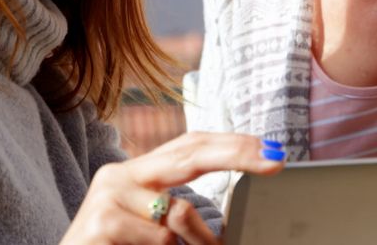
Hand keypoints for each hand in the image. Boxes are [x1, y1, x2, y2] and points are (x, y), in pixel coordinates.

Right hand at [60, 132, 284, 244]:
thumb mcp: (152, 230)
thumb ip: (179, 213)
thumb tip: (228, 222)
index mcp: (137, 173)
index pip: (189, 144)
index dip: (230, 143)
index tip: (270, 148)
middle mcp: (120, 175)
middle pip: (190, 153)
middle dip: (237, 155)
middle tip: (274, 160)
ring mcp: (108, 195)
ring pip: (177, 214)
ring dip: (191, 243)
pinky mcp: (102, 220)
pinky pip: (159, 239)